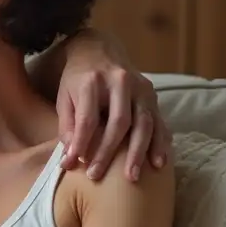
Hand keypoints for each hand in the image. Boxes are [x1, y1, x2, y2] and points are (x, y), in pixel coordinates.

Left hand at [55, 38, 171, 181]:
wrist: (97, 49)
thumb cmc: (77, 80)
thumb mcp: (64, 97)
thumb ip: (68, 126)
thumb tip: (71, 158)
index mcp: (92, 81)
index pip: (88, 118)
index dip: (81, 143)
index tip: (73, 164)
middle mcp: (120, 82)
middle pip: (119, 122)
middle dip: (109, 152)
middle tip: (97, 176)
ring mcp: (140, 87)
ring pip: (144, 123)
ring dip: (138, 152)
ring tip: (132, 177)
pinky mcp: (152, 93)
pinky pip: (159, 121)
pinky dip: (160, 143)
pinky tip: (158, 163)